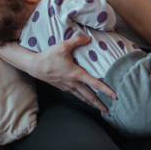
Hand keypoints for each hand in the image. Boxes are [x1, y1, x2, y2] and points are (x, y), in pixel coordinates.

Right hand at [0, 30, 117, 113]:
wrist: (35, 66)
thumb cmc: (49, 56)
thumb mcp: (63, 46)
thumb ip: (77, 41)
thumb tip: (88, 37)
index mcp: (76, 74)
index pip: (95, 84)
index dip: (106, 90)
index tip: (115, 96)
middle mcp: (73, 83)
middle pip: (89, 97)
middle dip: (99, 105)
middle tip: (108, 112)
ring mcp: (67, 87)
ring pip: (82, 98)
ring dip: (91, 103)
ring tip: (99, 108)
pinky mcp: (62, 87)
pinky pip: (75, 95)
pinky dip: (82, 98)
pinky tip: (83, 97)